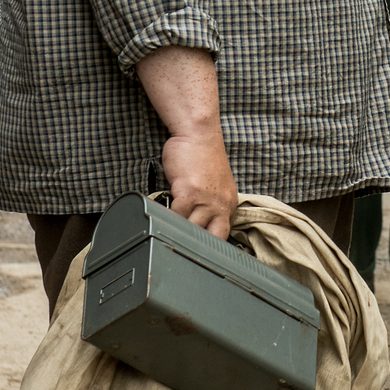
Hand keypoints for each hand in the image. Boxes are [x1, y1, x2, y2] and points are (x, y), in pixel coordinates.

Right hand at [138, 45, 236, 238]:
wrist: (198, 133)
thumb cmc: (202, 156)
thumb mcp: (214, 186)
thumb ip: (209, 206)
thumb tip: (195, 225)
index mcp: (229, 205)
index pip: (223, 237)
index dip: (210, 248)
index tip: (198, 256)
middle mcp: (222, 205)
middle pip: (210, 239)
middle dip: (196, 246)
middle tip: (183, 252)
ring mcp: (206, 200)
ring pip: (191, 230)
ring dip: (177, 233)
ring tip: (166, 235)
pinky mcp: (189, 193)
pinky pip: (175, 216)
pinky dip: (166, 220)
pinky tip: (159, 219)